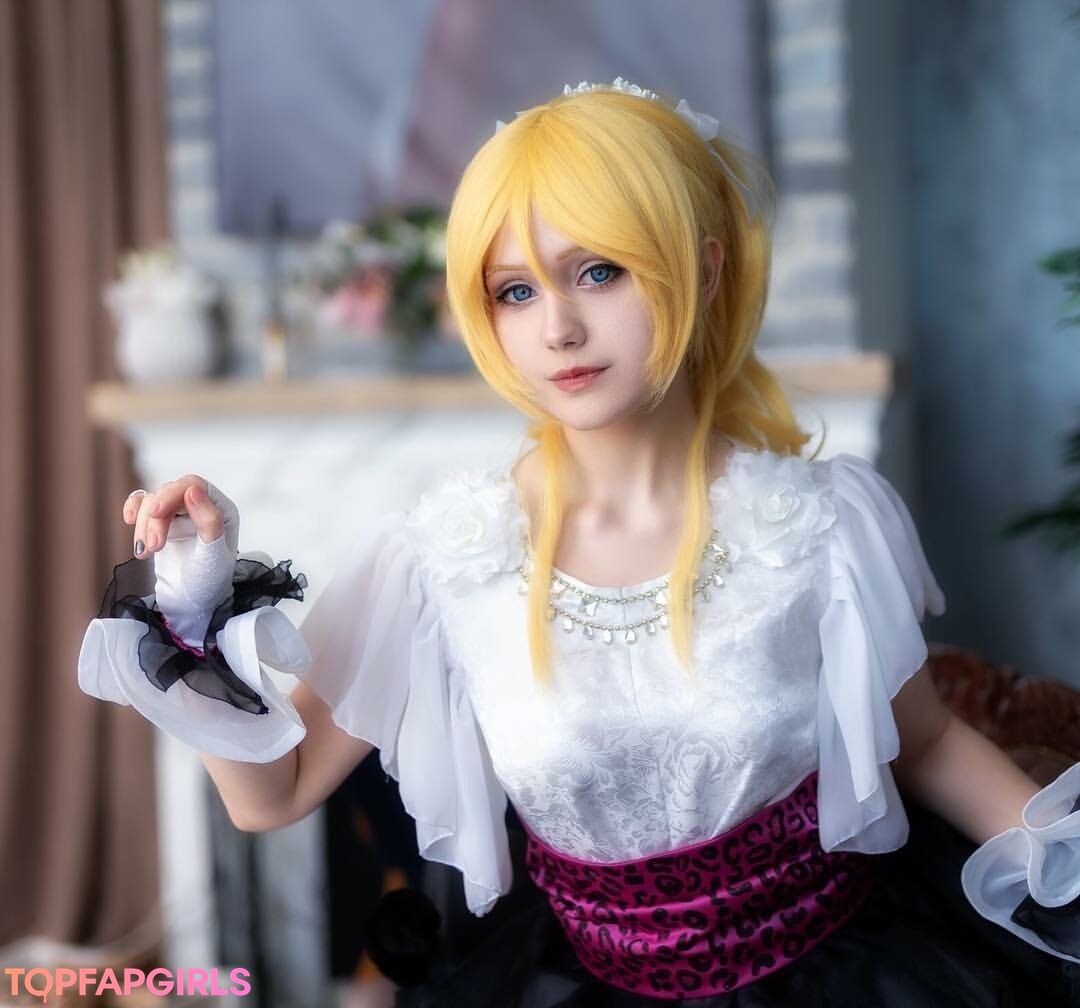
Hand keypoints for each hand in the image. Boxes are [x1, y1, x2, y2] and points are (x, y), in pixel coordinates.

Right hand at [123, 476, 239, 646]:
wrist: (190, 604)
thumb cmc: (207, 583)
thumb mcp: (212, 556)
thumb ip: (208, 522)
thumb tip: (193, 489)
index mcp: (221, 509)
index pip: (194, 485)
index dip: (172, 493)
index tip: (156, 512)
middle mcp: (201, 506)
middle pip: (169, 493)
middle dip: (155, 520)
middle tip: (153, 549)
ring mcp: (179, 513)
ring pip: (152, 502)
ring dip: (144, 526)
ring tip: (145, 553)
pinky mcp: (161, 522)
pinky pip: (142, 504)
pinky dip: (133, 510)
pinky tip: (129, 521)